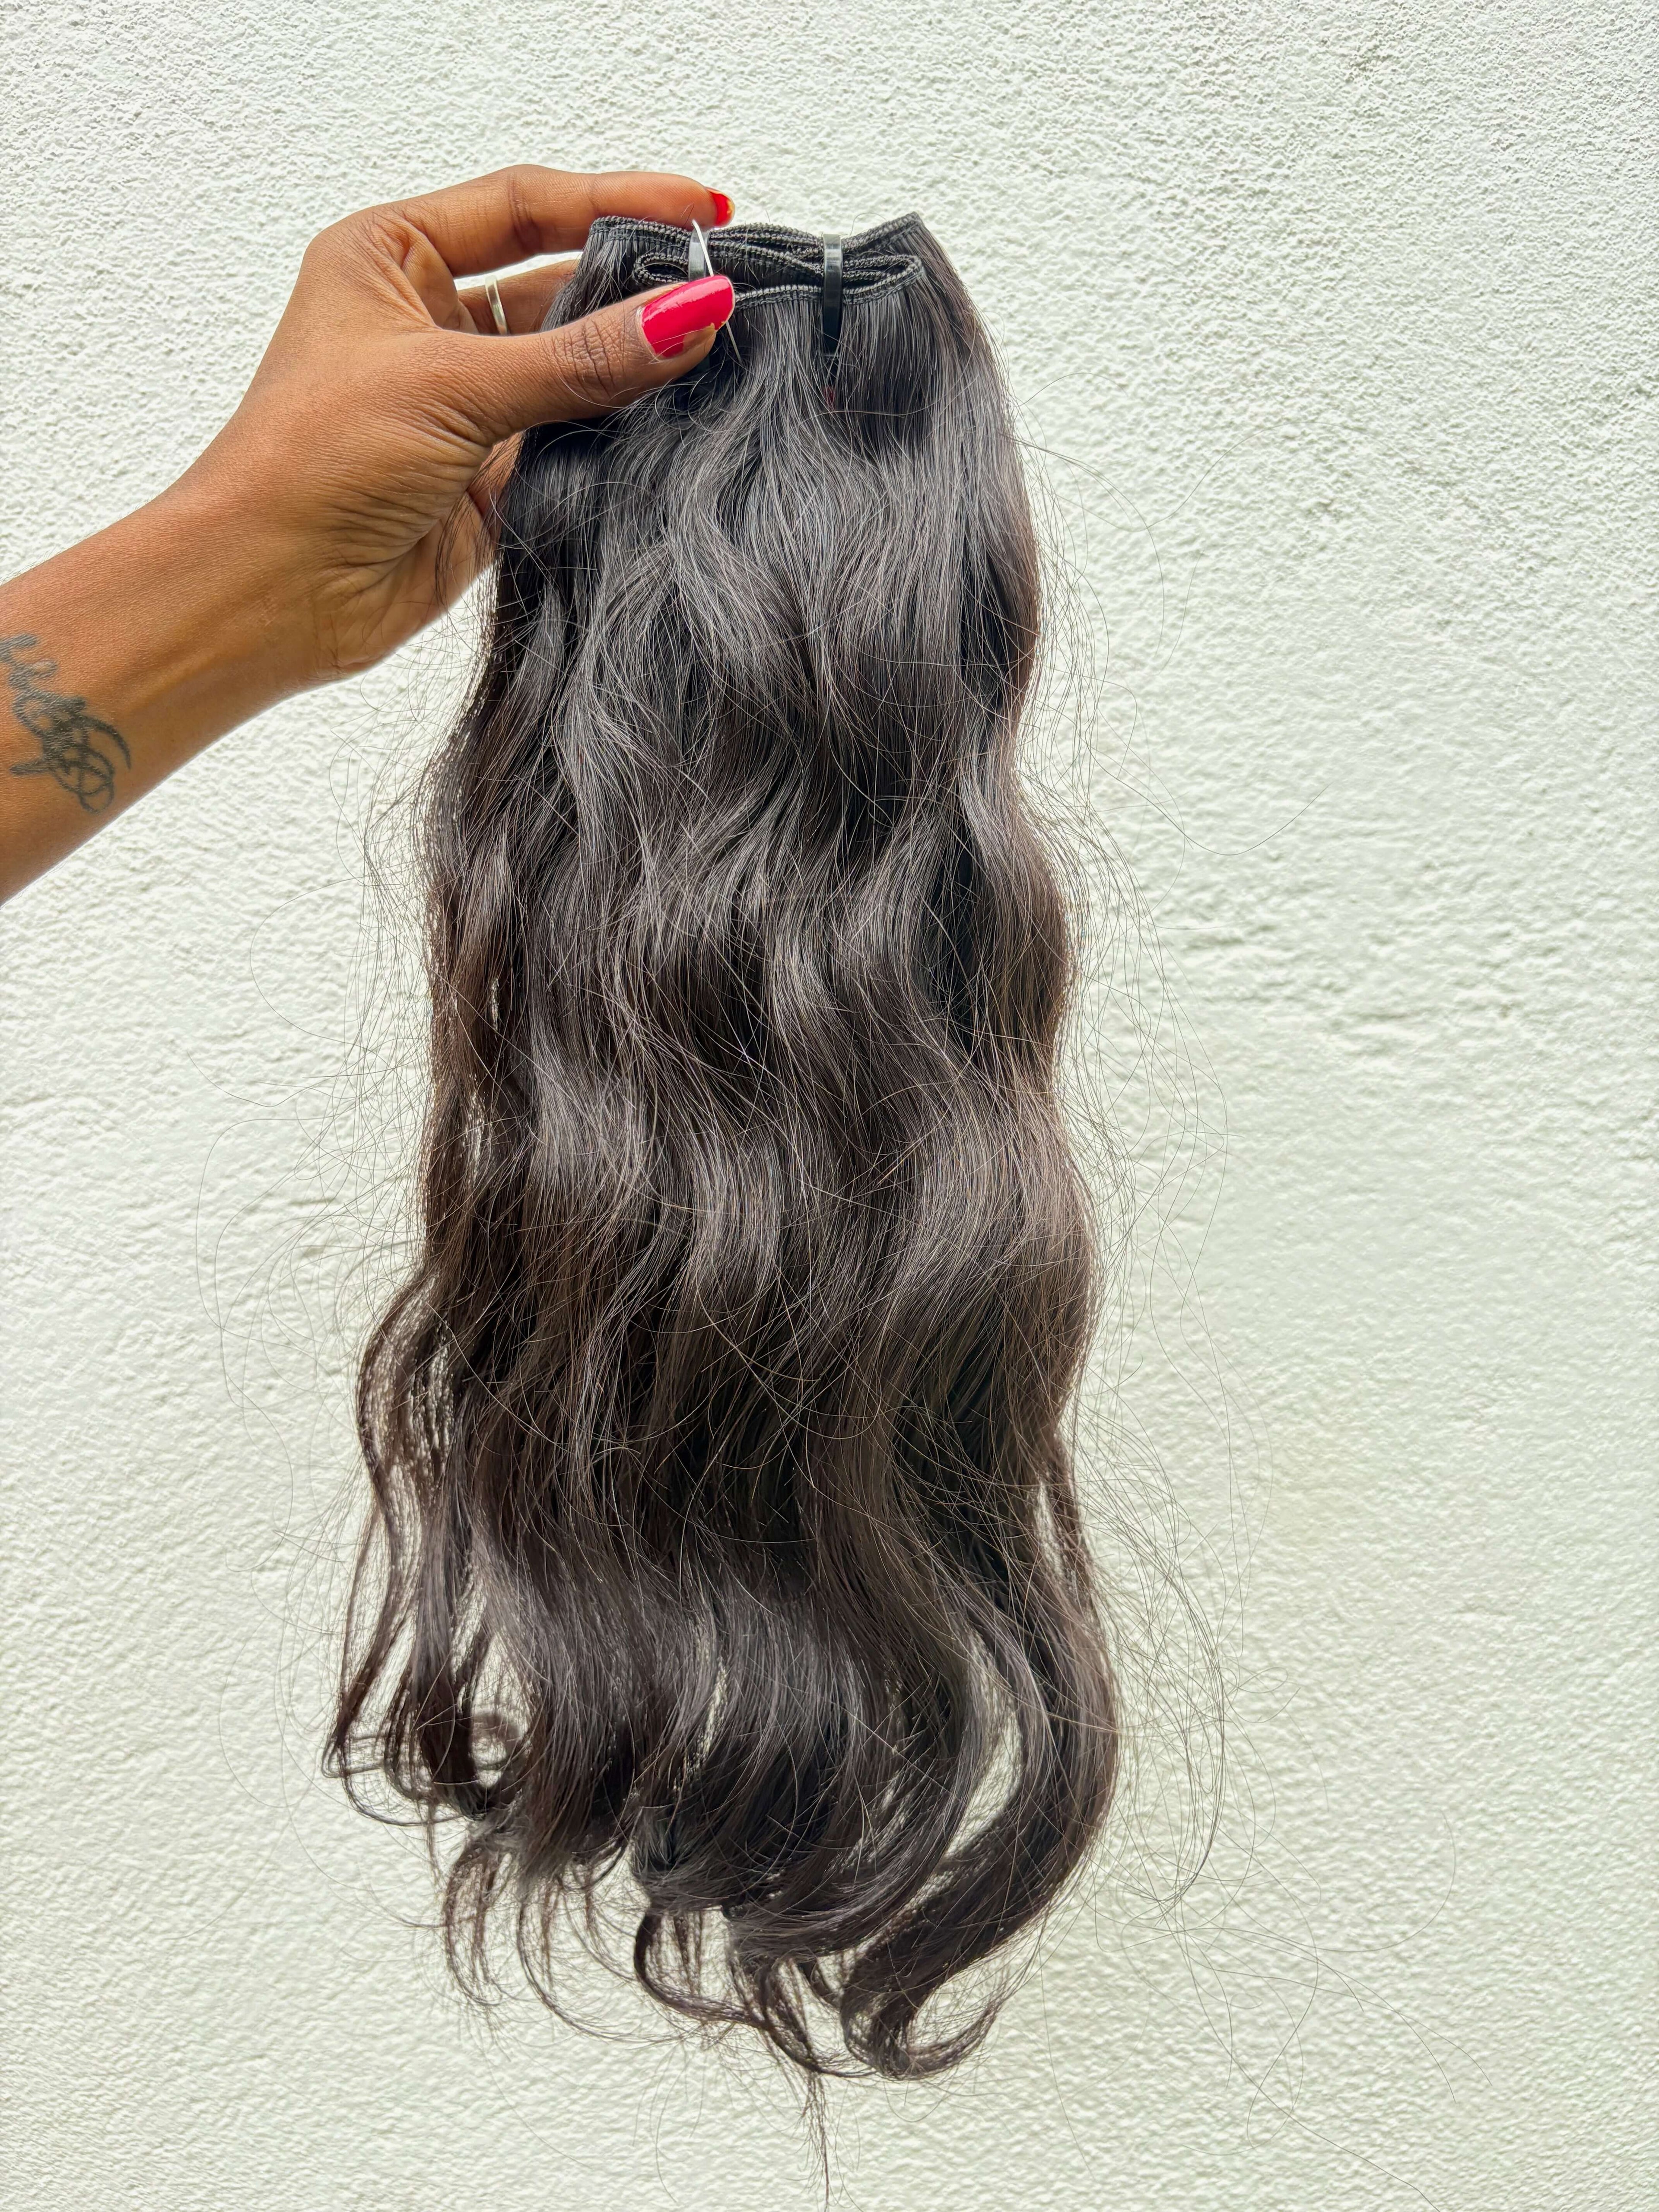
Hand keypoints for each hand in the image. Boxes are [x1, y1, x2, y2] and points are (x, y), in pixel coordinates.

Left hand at [172, 163, 734, 685]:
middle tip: (720, 294)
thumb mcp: (454, 383)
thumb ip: (580, 355)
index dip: (614, 202)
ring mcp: (464, 405)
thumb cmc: (310, 462)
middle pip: (558, 286)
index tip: (699, 214)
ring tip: (714, 360)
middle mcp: (429, 325)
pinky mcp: (492, 481)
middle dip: (635, 291)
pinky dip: (618, 440)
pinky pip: (575, 445)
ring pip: (575, 371)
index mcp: (391, 258)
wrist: (273, 592)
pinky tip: (671, 429)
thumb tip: (689, 313)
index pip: (523, 206)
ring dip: (633, 370)